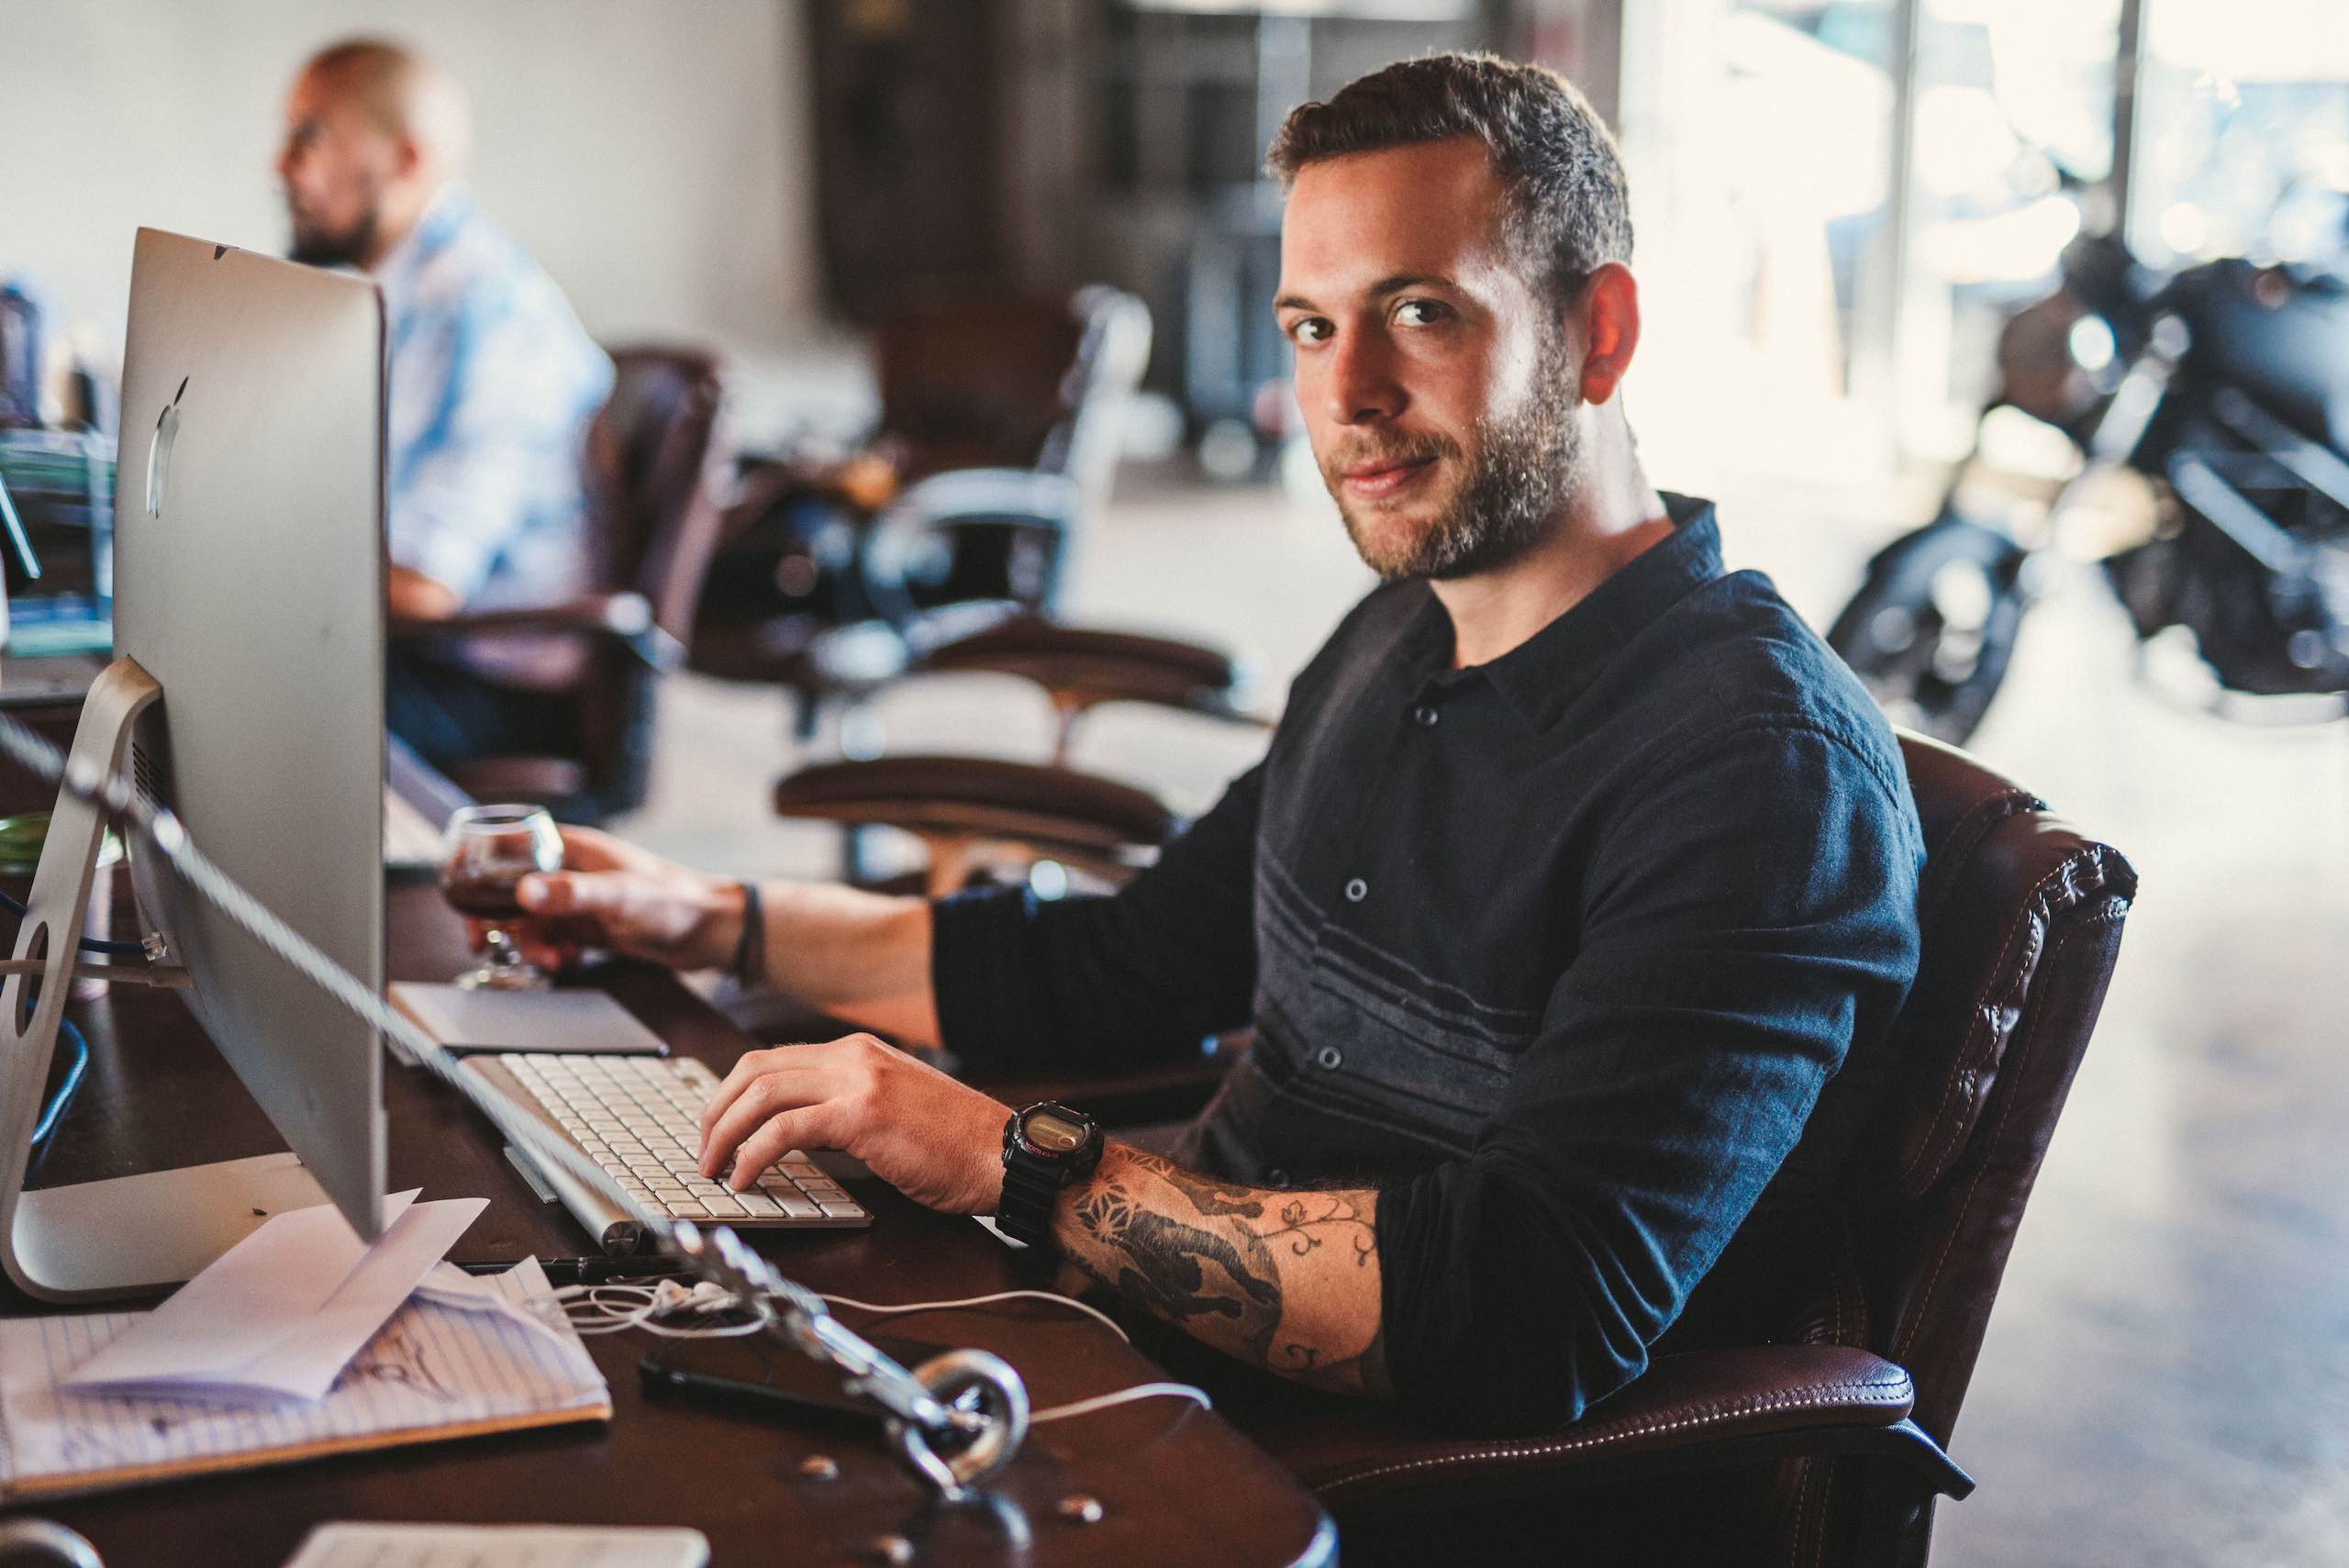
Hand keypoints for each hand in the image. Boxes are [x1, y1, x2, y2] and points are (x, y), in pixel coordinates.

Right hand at [493, 826, 741, 972]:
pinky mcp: (587, 925)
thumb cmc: (674, 901)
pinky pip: (550, 938)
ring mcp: (576, 898)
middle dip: (495, 918)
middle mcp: (568, 869)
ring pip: (526, 919)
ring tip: (550, 959)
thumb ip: (572, 895)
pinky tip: (566, 961)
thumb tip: (523, 892)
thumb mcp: (619, 897)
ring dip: (526, 942)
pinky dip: (549, 953)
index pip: (506, 845)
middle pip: (507, 888)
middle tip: (486, 943)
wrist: (710, 931)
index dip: (477, 867)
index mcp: (570, 847)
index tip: (461, 895)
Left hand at [697, 1033, 1009, 1214]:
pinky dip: (753, 1154)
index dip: (732, 1096)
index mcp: (858, 1053)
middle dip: (716, 1113)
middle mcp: (852, 1057)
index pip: (773, 1061)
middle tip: (704, 1152)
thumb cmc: (957, 1145)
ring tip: (714, 1169)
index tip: (718, 1130)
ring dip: (724, 1134)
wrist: (1004, 1154)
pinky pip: (783, 1130)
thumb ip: (847, 1108)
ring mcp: (857, 1081)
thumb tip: (796, 1133)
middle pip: (754, 1071)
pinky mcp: (862, 1115)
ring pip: (761, 1095)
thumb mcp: (894, 1110)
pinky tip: (746, 1178)